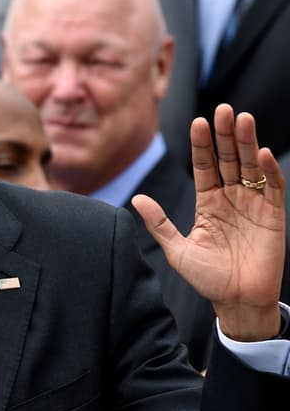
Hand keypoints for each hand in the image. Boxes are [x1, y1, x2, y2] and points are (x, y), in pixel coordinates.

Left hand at [132, 104, 284, 340]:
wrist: (236, 303)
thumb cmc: (208, 278)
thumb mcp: (176, 250)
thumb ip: (159, 224)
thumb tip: (136, 199)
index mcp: (208, 202)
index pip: (204, 166)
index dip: (202, 145)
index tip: (198, 122)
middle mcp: (232, 198)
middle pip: (229, 159)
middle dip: (226, 135)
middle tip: (223, 108)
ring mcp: (254, 205)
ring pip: (251, 167)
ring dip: (248, 143)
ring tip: (243, 118)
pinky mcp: (274, 217)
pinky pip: (273, 188)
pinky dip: (269, 171)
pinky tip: (263, 152)